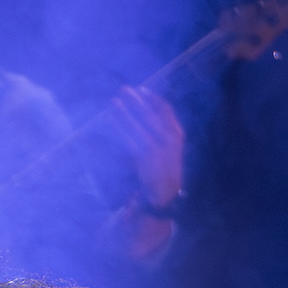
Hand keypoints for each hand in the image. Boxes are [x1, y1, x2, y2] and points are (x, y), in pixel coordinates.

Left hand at [110, 86, 184, 208]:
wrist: (165, 198)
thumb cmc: (164, 174)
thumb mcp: (169, 152)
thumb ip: (161, 136)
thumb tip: (145, 116)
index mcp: (177, 137)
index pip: (166, 111)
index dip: (153, 98)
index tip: (143, 90)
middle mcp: (168, 141)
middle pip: (150, 114)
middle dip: (136, 100)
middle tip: (124, 89)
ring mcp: (156, 149)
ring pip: (138, 124)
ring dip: (125, 111)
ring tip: (114, 101)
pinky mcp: (143, 158)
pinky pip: (128, 138)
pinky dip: (119, 126)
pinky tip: (111, 119)